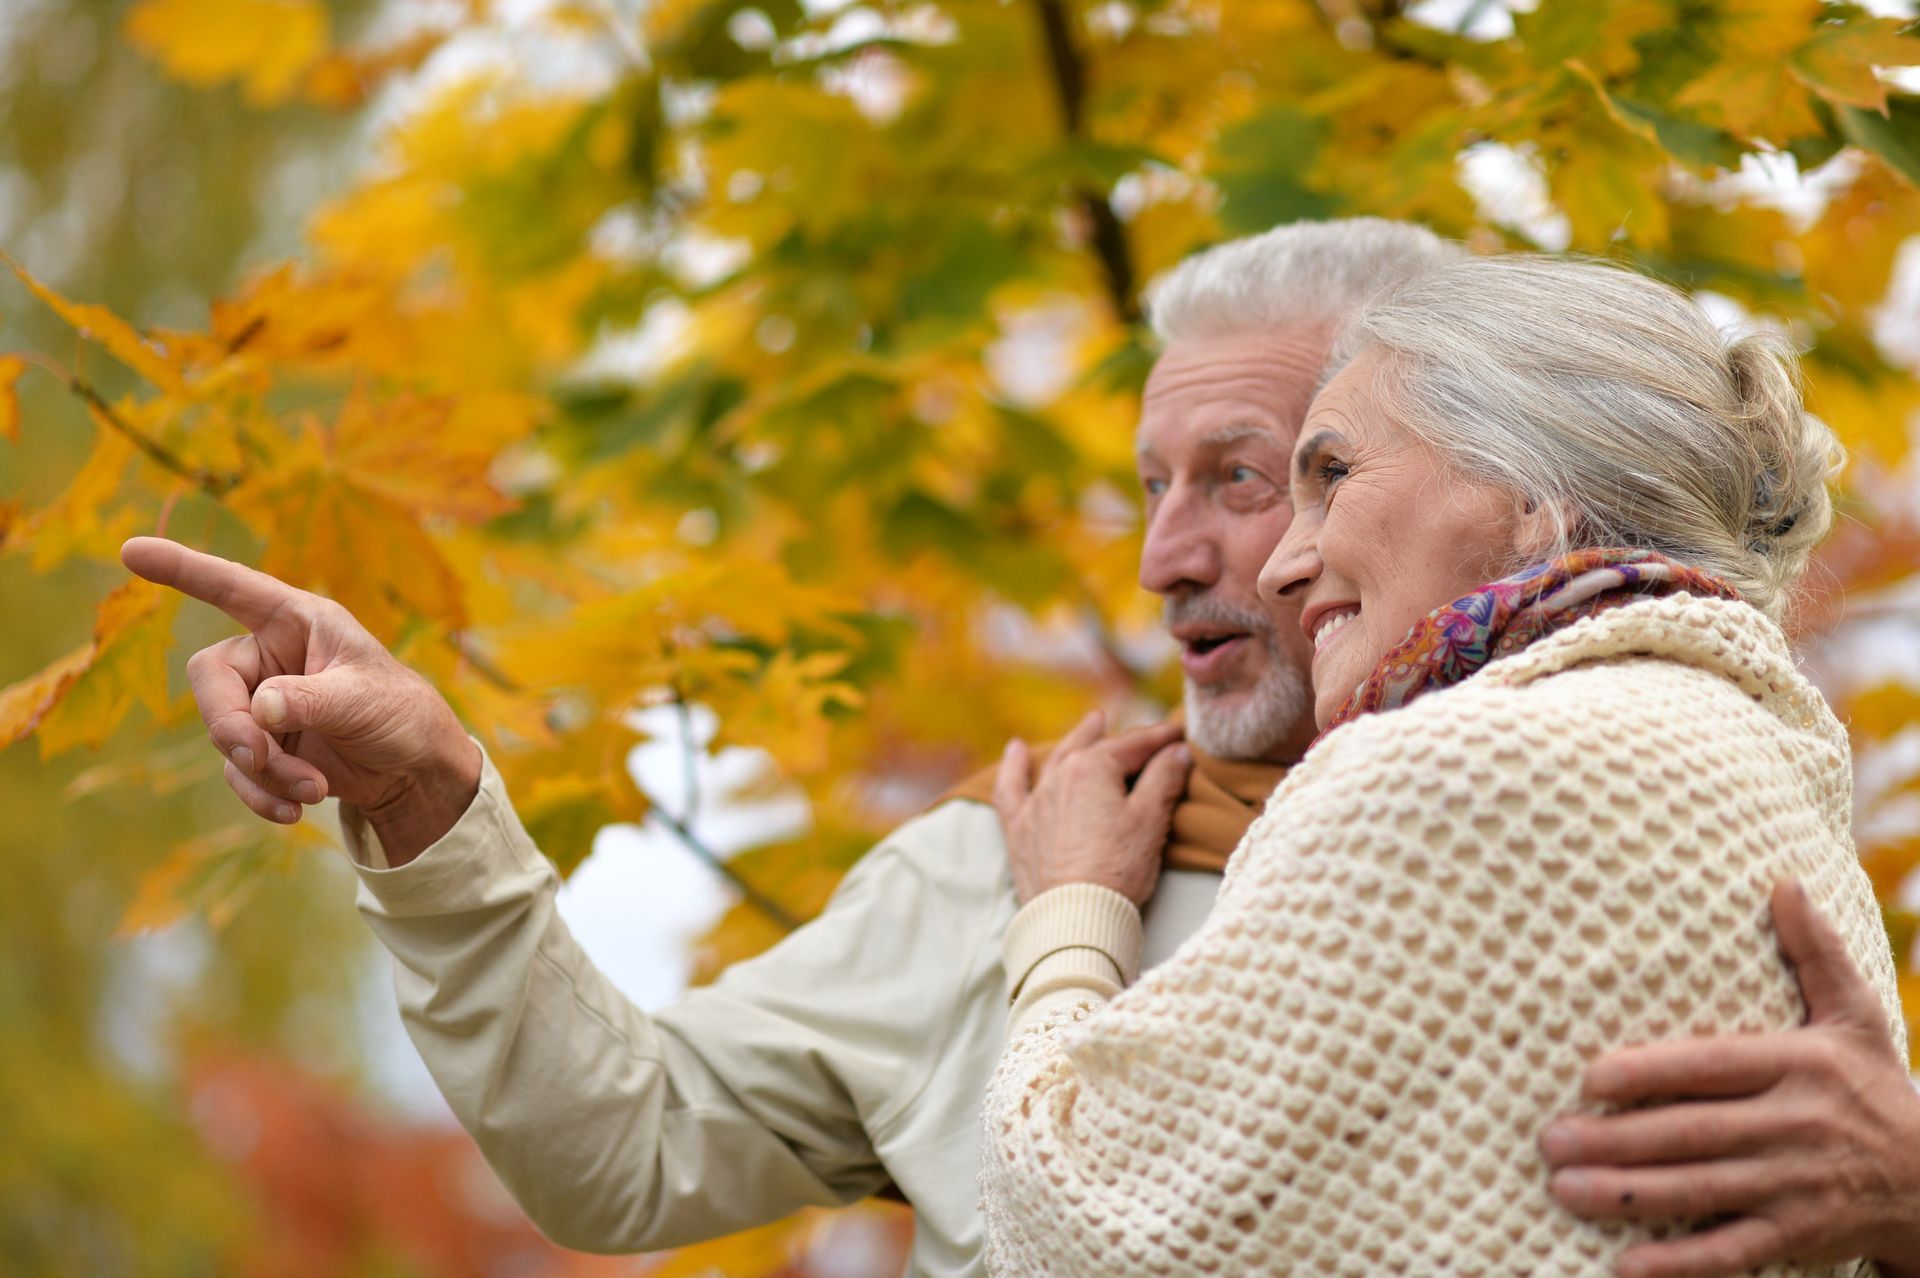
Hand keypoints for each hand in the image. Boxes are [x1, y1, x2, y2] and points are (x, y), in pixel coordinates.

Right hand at [122, 536, 480, 865]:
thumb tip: (260, 708)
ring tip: (314, 790)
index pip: (234, 588)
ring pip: (224, 734)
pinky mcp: (261, 746)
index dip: (183, 570)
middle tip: (259, 758)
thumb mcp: (364, 701)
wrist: (414, 769)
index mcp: (298, 622)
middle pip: (211, 681)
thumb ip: (311, 701)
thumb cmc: (400, 713)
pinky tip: (295, 810)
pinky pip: (237, 770)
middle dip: (231, 726)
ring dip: (262, 771)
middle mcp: (271, 656)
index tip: (132, 550)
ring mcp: (261, 703)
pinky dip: (261, 793)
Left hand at [991, 710, 1190, 906]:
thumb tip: (1176, 751)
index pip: (1134, 746)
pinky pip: (1011, 788)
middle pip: (1095, 749)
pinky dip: (1013, 767)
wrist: (1074, 916)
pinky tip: (1016, 749)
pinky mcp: (1019, 828)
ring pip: (1058, 759)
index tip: (1180, 734)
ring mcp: (1035, 801)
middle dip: (1122, 738)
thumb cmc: (1117, 869)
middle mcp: (1059, 776)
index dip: (1160, 739)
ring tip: (1092, 723)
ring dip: (1076, 739)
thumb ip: (1164, 779)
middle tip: (1144, 733)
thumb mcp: (1150, 821)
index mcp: (1093, 768)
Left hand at [1539, 879, 1919, 1277]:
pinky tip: (1625, 1267)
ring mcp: (1797, 1187)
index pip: (1713, 1067)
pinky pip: (1732, 1253)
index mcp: (1799, 1066)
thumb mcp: (1856, 1018)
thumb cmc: (1874, 1087)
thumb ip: (1814, 954)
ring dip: (1629, 1196)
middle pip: (1694, 1133)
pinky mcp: (1799, 1237)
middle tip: (1549, 1140)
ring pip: (1702, 1192)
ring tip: (1563, 1190)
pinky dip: (1680, 1265)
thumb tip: (1782, 881)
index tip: (1590, 1077)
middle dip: (1618, 1140)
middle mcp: (1796, 1126)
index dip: (1652, 1072)